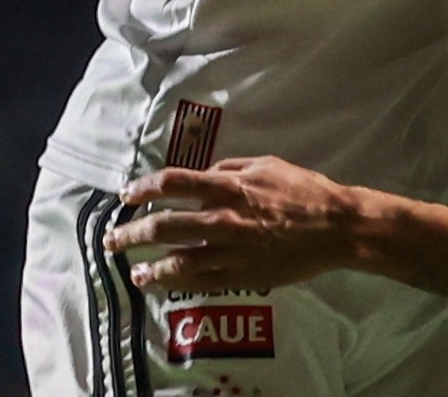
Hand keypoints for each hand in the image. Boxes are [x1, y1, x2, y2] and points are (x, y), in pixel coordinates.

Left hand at [106, 158, 357, 291]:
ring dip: (147, 265)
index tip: (127, 194)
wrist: (335, 227)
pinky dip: (174, 282)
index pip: (173, 183)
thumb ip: (232, 168)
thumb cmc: (305, 190)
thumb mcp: (268, 165)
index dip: (144, 188)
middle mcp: (222, 219)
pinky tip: (160, 282)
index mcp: (229, 187)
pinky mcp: (240, 276)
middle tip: (111, 238)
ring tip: (132, 270)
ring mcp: (229, 252)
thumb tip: (206, 174)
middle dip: (130, 232)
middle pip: (163, 225)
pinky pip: (198, 282)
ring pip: (175, 260)